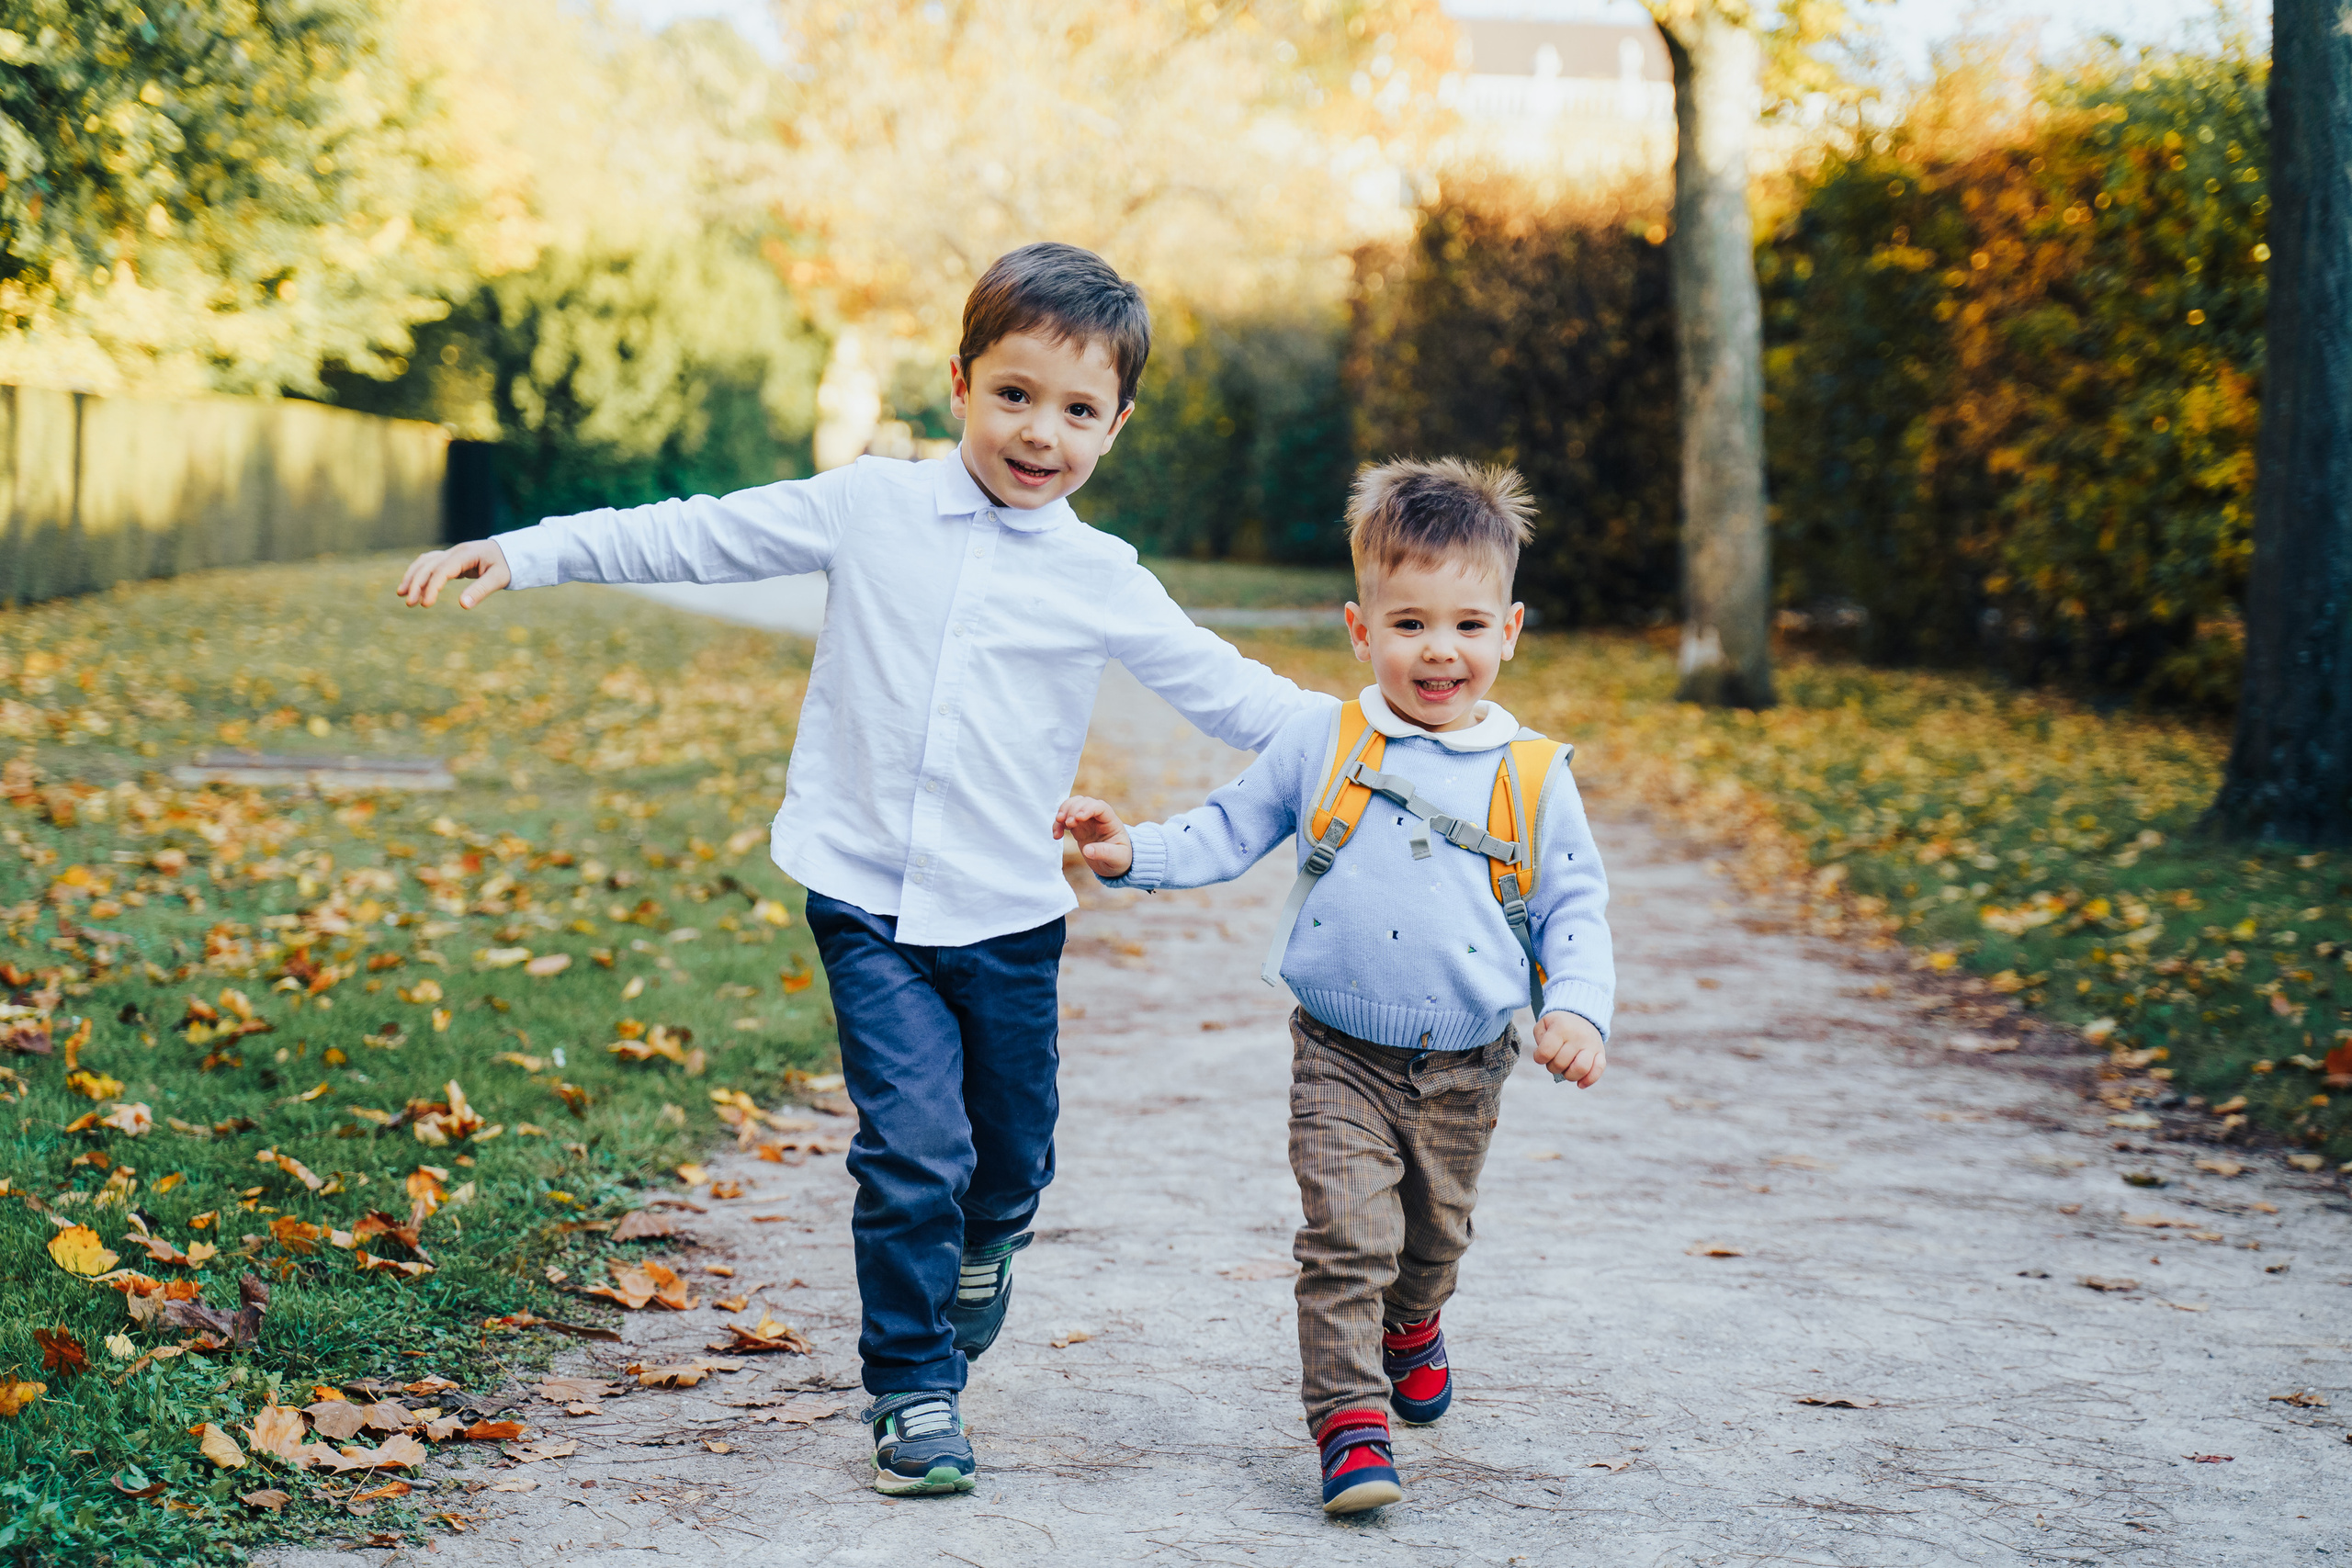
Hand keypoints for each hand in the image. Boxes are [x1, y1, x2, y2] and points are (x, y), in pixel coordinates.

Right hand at [396, 539, 511, 608]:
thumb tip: (463, 606)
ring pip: (425, 562)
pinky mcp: (450, 558)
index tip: (426, 604)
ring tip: (402, 594)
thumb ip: (481, 590)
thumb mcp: (498, 578)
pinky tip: (412, 585)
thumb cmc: (505, 565)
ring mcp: (450, 553)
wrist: (508, 552)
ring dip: (412, 577)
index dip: (432, 587)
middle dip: (417, 583)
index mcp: (466, 555)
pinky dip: (418, 572)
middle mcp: (454, 551)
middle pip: (429, 565)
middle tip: (410, 603)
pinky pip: (429, 563)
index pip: (442, 570)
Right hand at [1053, 796, 1132, 878]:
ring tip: (1059, 823)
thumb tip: (1087, 850)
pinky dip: (1058, 824)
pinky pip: (1065, 819)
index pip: (1100, 807)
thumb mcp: (1117, 858)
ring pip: (1073, 805)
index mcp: (1111, 821)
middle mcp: (1098, 817)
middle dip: (1073, 809)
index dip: (1088, 808)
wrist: (1114, 863)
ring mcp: (1087, 820)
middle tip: (1068, 823)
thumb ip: (1104, 853)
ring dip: (1064, 811)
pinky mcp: (1078, 827)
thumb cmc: (1119, 858)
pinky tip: (1056, 835)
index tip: (1078, 818)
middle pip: (1084, 802)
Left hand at [1533, 1011, 1604, 1087]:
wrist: (1581, 1015)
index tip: (1541, 1055)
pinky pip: (1598, 1070)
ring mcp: (1591, 1044)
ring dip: (1569, 1075)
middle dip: (1552, 1067)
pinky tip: (1580, 1084)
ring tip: (1566, 1069)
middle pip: (1561, 1064)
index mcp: (1561, 1027)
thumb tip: (1545, 1058)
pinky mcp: (1601, 1052)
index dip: (1539, 1058)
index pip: (1545, 1052)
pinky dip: (1588, 1080)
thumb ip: (1540, 1040)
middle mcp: (1578, 1036)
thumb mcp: (1544, 1024)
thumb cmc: (1558, 1025)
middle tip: (1554, 1060)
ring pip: (1580, 1069)